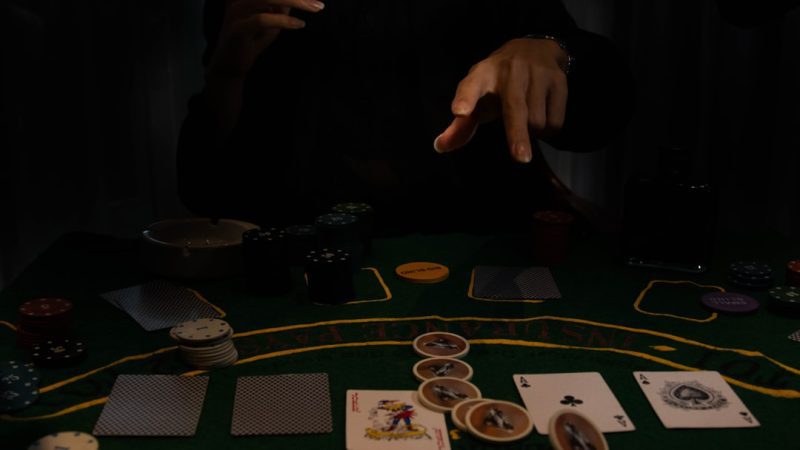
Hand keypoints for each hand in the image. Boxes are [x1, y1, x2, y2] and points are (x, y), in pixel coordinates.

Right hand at [206, 0, 324, 78]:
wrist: (231, 66)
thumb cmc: (252, 41)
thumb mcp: (271, 20)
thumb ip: (281, 7)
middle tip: (318, 4)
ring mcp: (236, 12)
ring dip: (295, 2)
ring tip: (314, 9)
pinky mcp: (237, 28)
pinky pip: (262, 20)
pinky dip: (283, 21)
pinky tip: (299, 25)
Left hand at [433, 38, 568, 162]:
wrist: (535, 48)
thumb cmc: (498, 85)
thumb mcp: (478, 99)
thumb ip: (460, 126)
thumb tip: (440, 147)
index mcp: (482, 75)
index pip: (470, 87)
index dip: (465, 99)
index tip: (459, 112)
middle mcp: (509, 71)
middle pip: (514, 109)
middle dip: (517, 134)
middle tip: (520, 158)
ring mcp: (536, 73)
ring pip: (537, 121)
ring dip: (533, 133)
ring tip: (527, 120)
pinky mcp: (558, 80)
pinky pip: (555, 120)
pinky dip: (549, 130)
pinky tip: (543, 117)